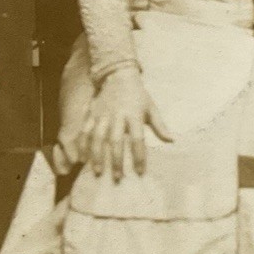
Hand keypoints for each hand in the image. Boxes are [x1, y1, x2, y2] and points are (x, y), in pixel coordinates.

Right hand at [79, 65, 172, 180]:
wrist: (117, 75)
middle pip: (115, 141)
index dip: (139, 156)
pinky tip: (82, 159)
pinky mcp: (91, 113)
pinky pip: (84, 131)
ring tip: (98, 172)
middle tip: (117, 178)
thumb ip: (160, 126)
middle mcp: (117, 116)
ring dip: (97, 156)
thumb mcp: (151, 108)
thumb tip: (172, 140)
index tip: (140, 172)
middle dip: (116, 161)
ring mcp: (102, 115)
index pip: (137, 139)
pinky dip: (82, 145)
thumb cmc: (138, 95)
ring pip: (97, 138)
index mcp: (134, 115)